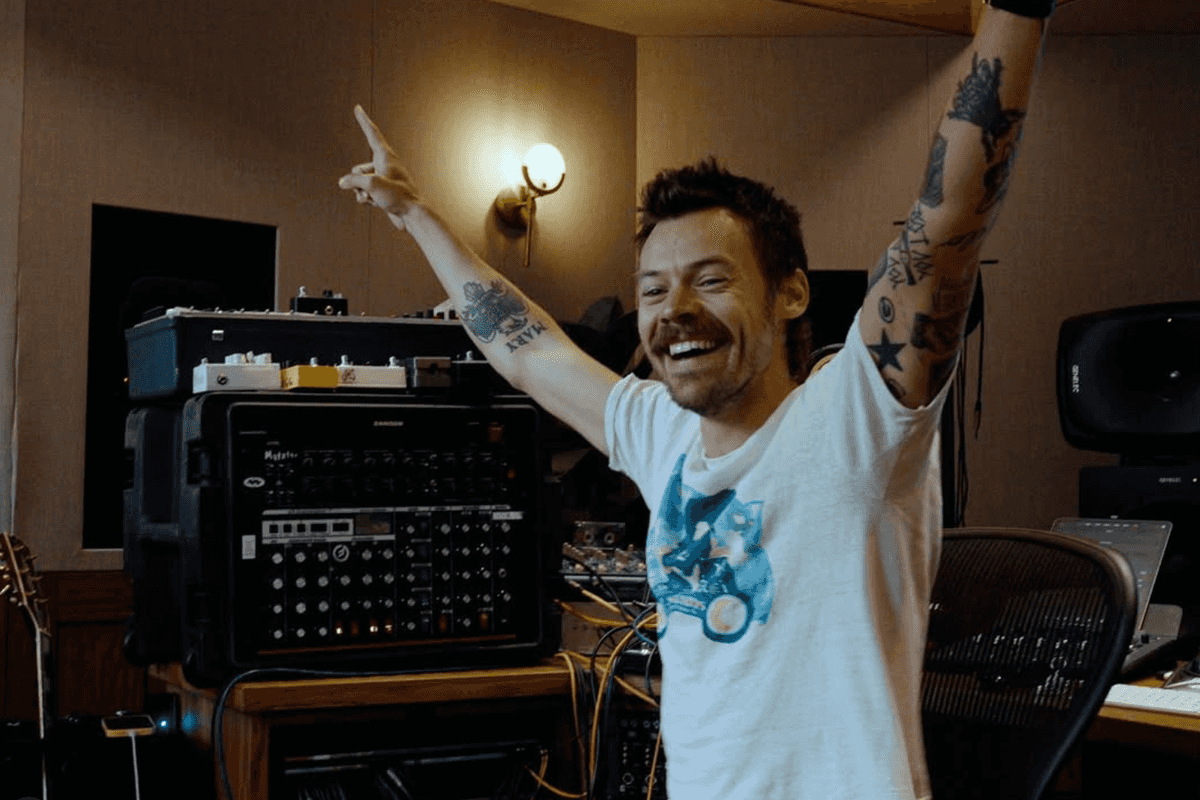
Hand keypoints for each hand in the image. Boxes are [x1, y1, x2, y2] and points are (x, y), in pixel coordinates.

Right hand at [338, 105, 420, 228]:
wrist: (413, 215)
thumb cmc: (397, 196)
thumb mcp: (372, 185)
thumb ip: (353, 180)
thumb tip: (343, 182)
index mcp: (386, 156)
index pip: (372, 134)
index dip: (363, 121)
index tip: (358, 108)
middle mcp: (385, 165)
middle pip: (358, 168)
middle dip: (357, 181)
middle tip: (369, 190)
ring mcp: (384, 179)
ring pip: (360, 182)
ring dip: (361, 192)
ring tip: (372, 199)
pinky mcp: (384, 192)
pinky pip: (366, 192)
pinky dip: (366, 198)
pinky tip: (374, 204)